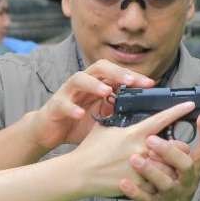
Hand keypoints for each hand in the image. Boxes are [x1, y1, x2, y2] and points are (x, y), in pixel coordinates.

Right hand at [23, 60, 154, 150]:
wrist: (49, 132)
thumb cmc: (77, 123)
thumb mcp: (102, 118)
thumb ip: (118, 112)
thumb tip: (143, 113)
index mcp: (96, 85)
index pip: (116, 73)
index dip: (133, 76)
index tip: (150, 84)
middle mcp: (82, 84)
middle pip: (99, 68)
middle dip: (117, 72)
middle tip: (132, 81)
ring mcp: (67, 93)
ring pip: (79, 79)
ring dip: (94, 84)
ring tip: (106, 92)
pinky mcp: (55, 106)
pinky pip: (63, 103)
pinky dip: (71, 108)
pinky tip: (79, 114)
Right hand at [72, 101, 194, 197]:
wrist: (79, 174)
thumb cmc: (89, 151)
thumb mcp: (103, 129)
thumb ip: (117, 120)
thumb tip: (121, 109)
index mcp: (134, 133)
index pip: (161, 119)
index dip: (178, 111)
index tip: (190, 105)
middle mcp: (141, 148)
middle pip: (174, 146)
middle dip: (179, 147)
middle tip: (178, 149)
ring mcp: (141, 167)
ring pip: (170, 166)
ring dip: (173, 166)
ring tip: (172, 167)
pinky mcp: (139, 184)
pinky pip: (159, 183)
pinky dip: (160, 182)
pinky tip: (158, 182)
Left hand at [123, 113, 199, 200]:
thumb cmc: (167, 190)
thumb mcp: (176, 172)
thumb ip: (172, 153)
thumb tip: (159, 127)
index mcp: (193, 170)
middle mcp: (186, 183)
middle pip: (186, 165)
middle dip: (170, 151)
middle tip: (151, 140)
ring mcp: (172, 197)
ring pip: (165, 183)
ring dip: (150, 170)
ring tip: (134, 159)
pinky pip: (145, 199)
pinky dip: (134, 191)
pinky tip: (123, 182)